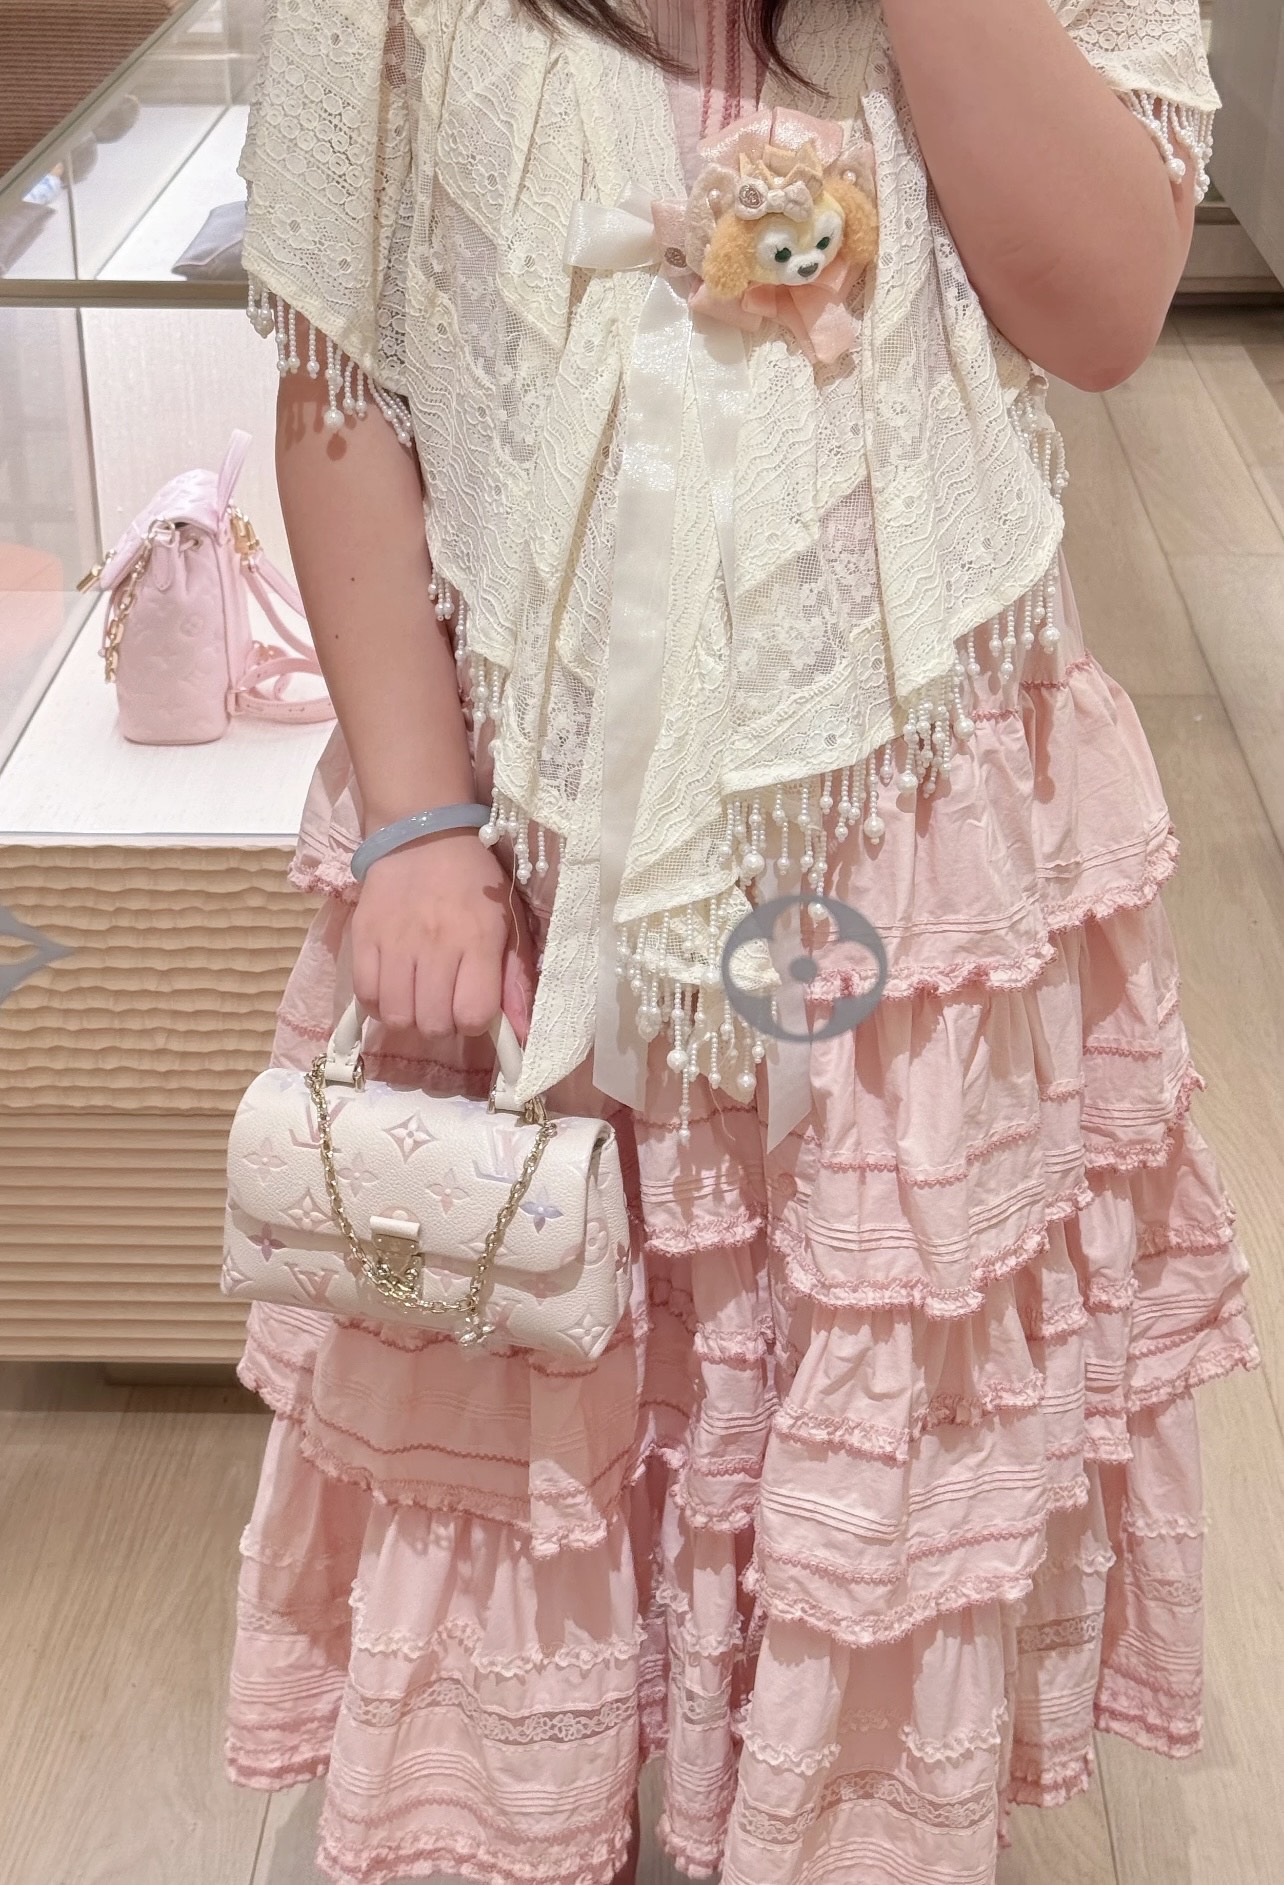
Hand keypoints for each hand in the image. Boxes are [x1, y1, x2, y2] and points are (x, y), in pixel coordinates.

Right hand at [350, 832, 535, 1042]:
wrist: (423, 833)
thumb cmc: (474, 881)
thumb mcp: (509, 921)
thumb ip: (516, 978)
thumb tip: (524, 1034)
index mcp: (479, 941)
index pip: (472, 1015)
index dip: (473, 1023)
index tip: (472, 1009)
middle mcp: (436, 945)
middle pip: (432, 1024)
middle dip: (441, 1025)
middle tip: (443, 1004)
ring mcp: (396, 942)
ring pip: (396, 1016)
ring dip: (410, 1017)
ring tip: (417, 998)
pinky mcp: (363, 936)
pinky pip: (364, 994)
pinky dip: (379, 1003)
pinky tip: (392, 989)